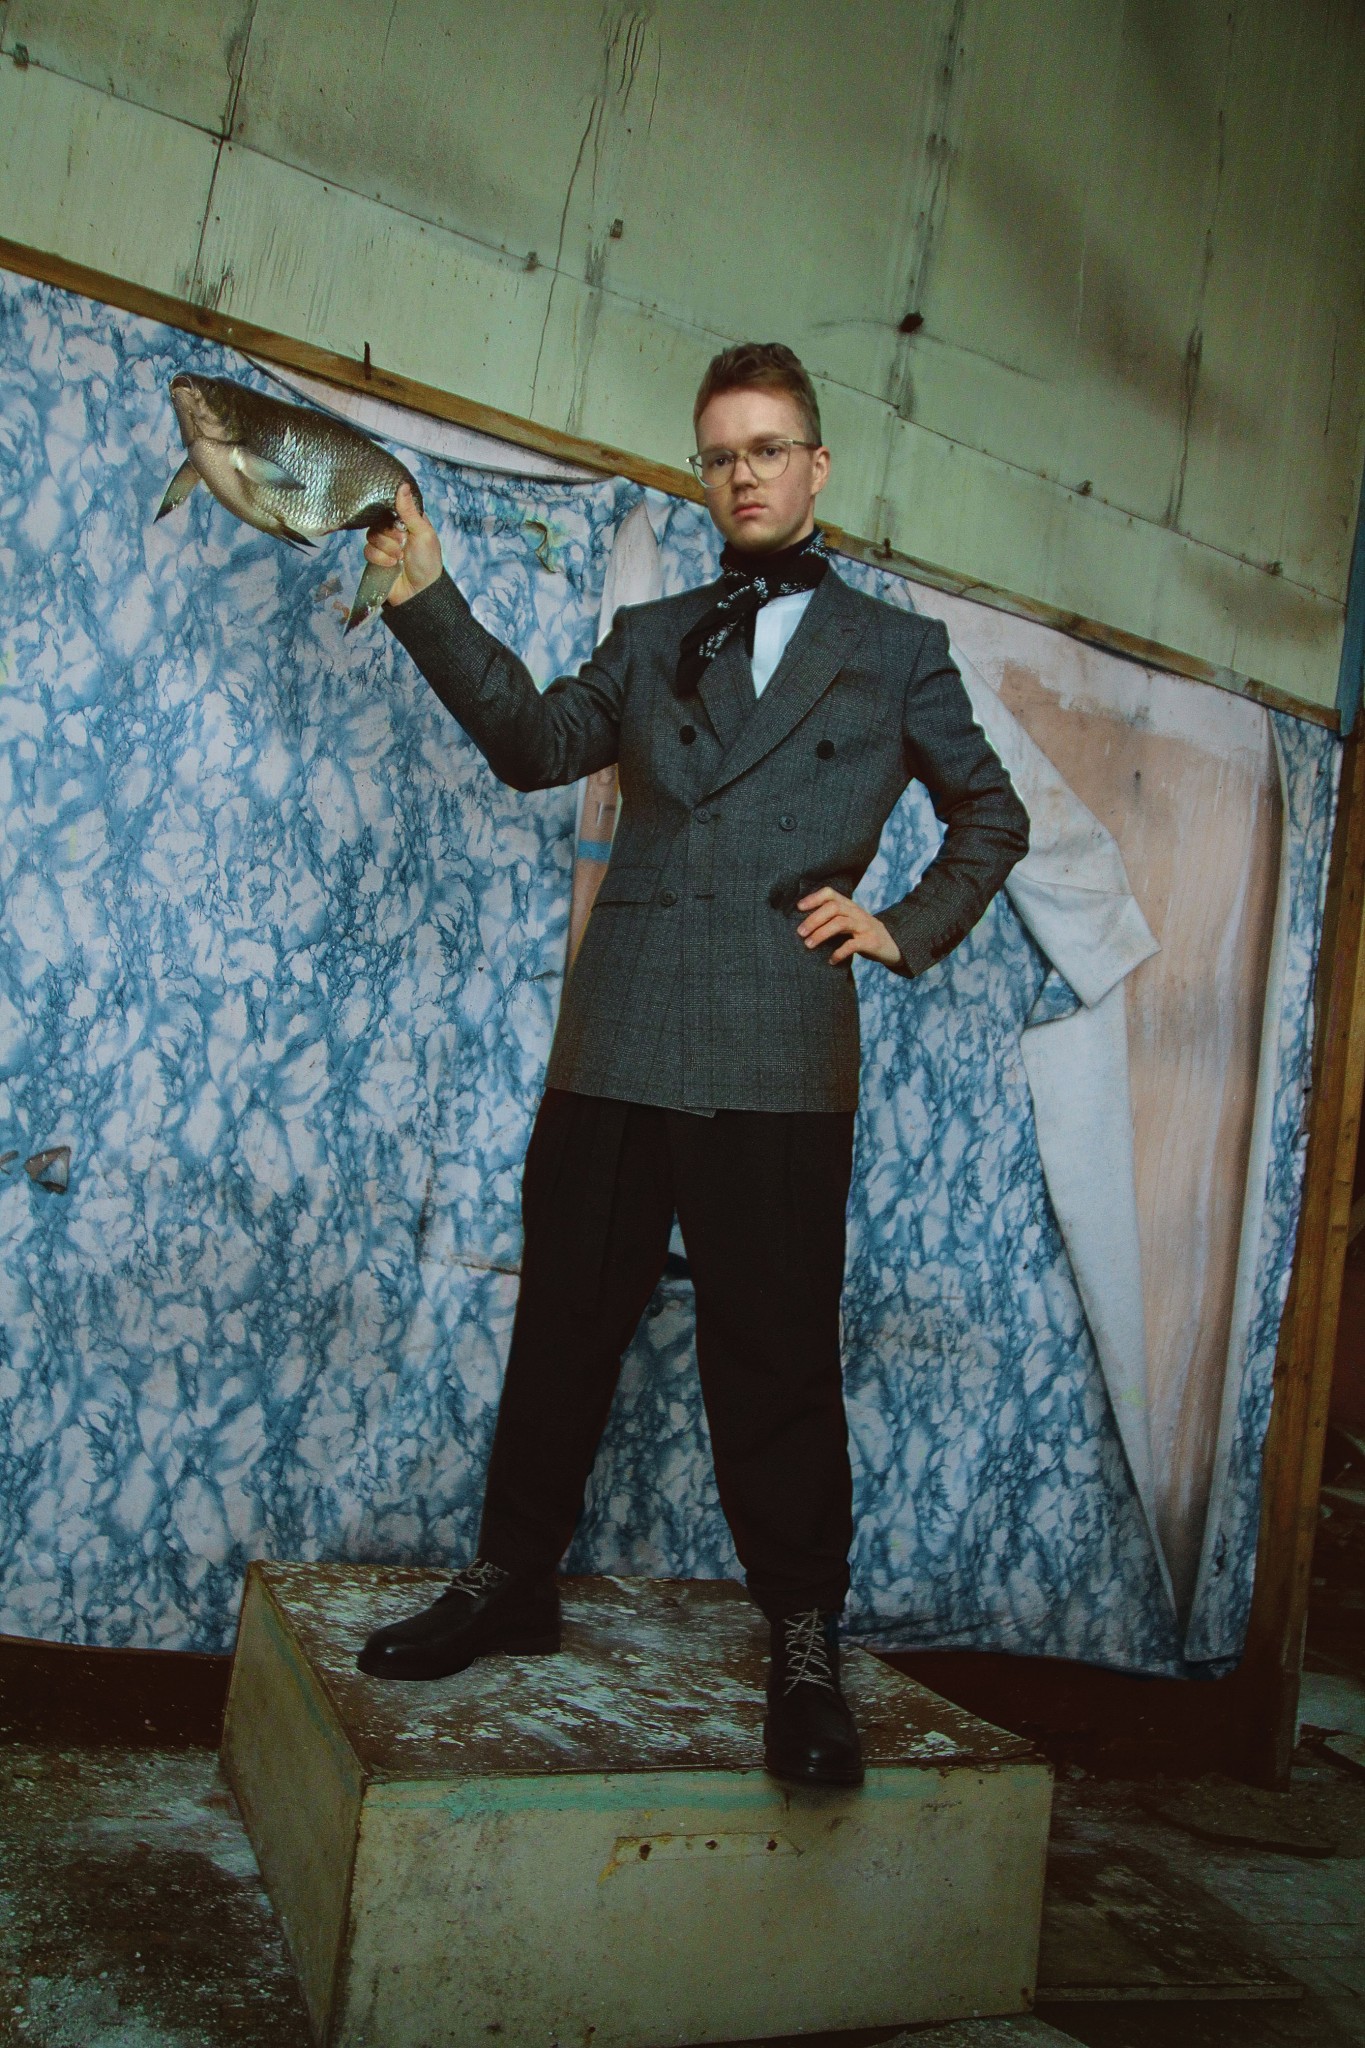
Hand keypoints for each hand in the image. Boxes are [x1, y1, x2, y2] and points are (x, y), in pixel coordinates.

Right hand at [364, 480, 442, 605]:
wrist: (420, 592)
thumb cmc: (427, 562)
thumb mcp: (423, 533)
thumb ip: (409, 511)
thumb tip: (402, 485)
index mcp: (409, 521)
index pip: (392, 506)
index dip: (393, 514)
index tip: (400, 522)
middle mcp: (394, 531)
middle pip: (379, 521)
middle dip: (391, 535)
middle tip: (404, 545)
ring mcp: (384, 545)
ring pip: (372, 536)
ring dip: (387, 549)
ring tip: (399, 558)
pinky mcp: (376, 559)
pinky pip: (368, 551)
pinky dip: (380, 559)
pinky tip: (391, 565)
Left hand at [796, 887, 901, 967]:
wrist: (894, 945)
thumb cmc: (864, 934)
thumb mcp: (850, 921)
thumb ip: (833, 918)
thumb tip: (803, 924)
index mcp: (849, 906)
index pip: (830, 893)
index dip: (813, 898)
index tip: (799, 908)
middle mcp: (856, 913)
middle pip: (833, 907)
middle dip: (814, 919)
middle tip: (800, 932)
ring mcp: (864, 926)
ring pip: (840, 923)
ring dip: (821, 933)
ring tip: (809, 945)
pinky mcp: (871, 942)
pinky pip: (852, 945)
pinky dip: (839, 953)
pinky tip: (831, 960)